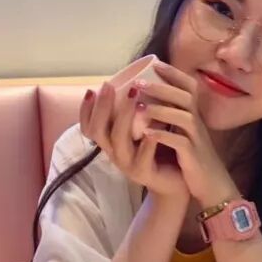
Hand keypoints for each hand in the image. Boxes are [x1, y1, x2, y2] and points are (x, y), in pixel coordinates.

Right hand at [79, 79, 188, 201]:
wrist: (176, 181)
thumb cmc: (160, 149)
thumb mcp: (143, 128)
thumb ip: (135, 112)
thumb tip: (134, 80)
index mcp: (111, 142)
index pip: (89, 127)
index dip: (86, 110)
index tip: (91, 90)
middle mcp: (115, 153)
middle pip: (99, 130)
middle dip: (102, 106)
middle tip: (108, 86)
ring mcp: (128, 165)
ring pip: (118, 141)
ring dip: (124, 117)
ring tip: (134, 96)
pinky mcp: (144, 174)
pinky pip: (142, 158)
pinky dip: (146, 143)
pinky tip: (152, 130)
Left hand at [131, 60, 237, 206]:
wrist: (212, 185)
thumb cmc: (193, 157)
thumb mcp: (186, 132)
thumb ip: (175, 115)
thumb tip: (154, 98)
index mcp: (194, 115)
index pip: (189, 86)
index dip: (174, 73)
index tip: (155, 63)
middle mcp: (198, 123)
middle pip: (185, 97)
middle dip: (162, 87)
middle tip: (140, 83)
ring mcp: (197, 139)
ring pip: (184, 116)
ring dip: (161, 109)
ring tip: (140, 105)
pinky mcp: (193, 156)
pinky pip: (180, 142)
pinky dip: (163, 135)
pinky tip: (147, 133)